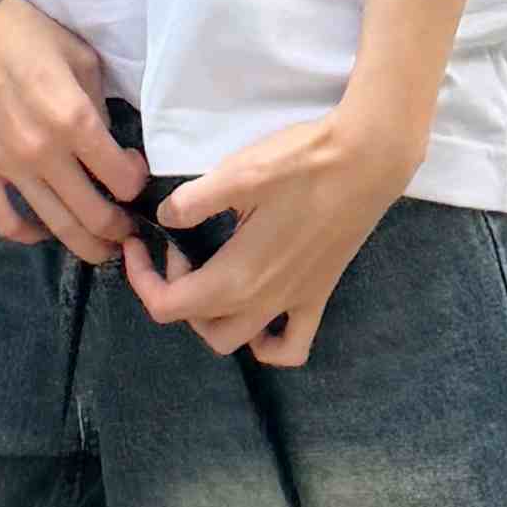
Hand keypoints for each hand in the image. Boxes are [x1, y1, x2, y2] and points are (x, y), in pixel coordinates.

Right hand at [0, 0, 149, 260]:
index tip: (133, 173)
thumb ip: (98, 106)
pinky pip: (6, 222)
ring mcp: (5, 167)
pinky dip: (31, 235)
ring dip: (87, 243)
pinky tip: (44, 231)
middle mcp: (42, 152)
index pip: (122, 179)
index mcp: (73, 119)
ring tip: (100, 244)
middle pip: (94, 216)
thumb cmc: (25, 32)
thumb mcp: (81, 58)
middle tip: (127, 228)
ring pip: (56, 227)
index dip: (136, 183)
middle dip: (120, 229)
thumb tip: (108, 142)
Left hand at [120, 103, 423, 364]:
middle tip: (180, 248)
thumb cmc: (302, 163)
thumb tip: (165, 218)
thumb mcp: (237, 172)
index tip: (138, 242)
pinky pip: (291, 345)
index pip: (168, 305)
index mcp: (236, 275)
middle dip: (174, 293)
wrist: (367, 160)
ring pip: (238, 341)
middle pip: (198, 325)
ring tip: (209, 275)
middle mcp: (263, 301)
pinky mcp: (319, 296)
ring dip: (211, 320)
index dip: (141, 278)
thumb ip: (192, 202)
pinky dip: (267, 344)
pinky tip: (258, 315)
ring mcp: (294, 303)